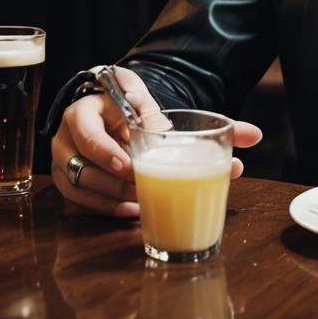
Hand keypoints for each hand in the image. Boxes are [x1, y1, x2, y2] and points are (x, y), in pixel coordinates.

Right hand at [51, 66, 262, 217]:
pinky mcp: (69, 184)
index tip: (131, 165)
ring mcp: (63, 163)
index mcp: (87, 111)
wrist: (102, 108)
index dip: (108, 152)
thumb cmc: (133, 107)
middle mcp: (67, 138)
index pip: (89, 133)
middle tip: (144, 191)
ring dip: (112, 201)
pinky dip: (105, 211)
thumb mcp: (156, 105)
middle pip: (85, 168)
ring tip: (142, 205)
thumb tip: (255, 136)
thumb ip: (202, 120)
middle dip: (117, 184)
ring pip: (81, 190)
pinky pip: (80, 205)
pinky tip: (131, 214)